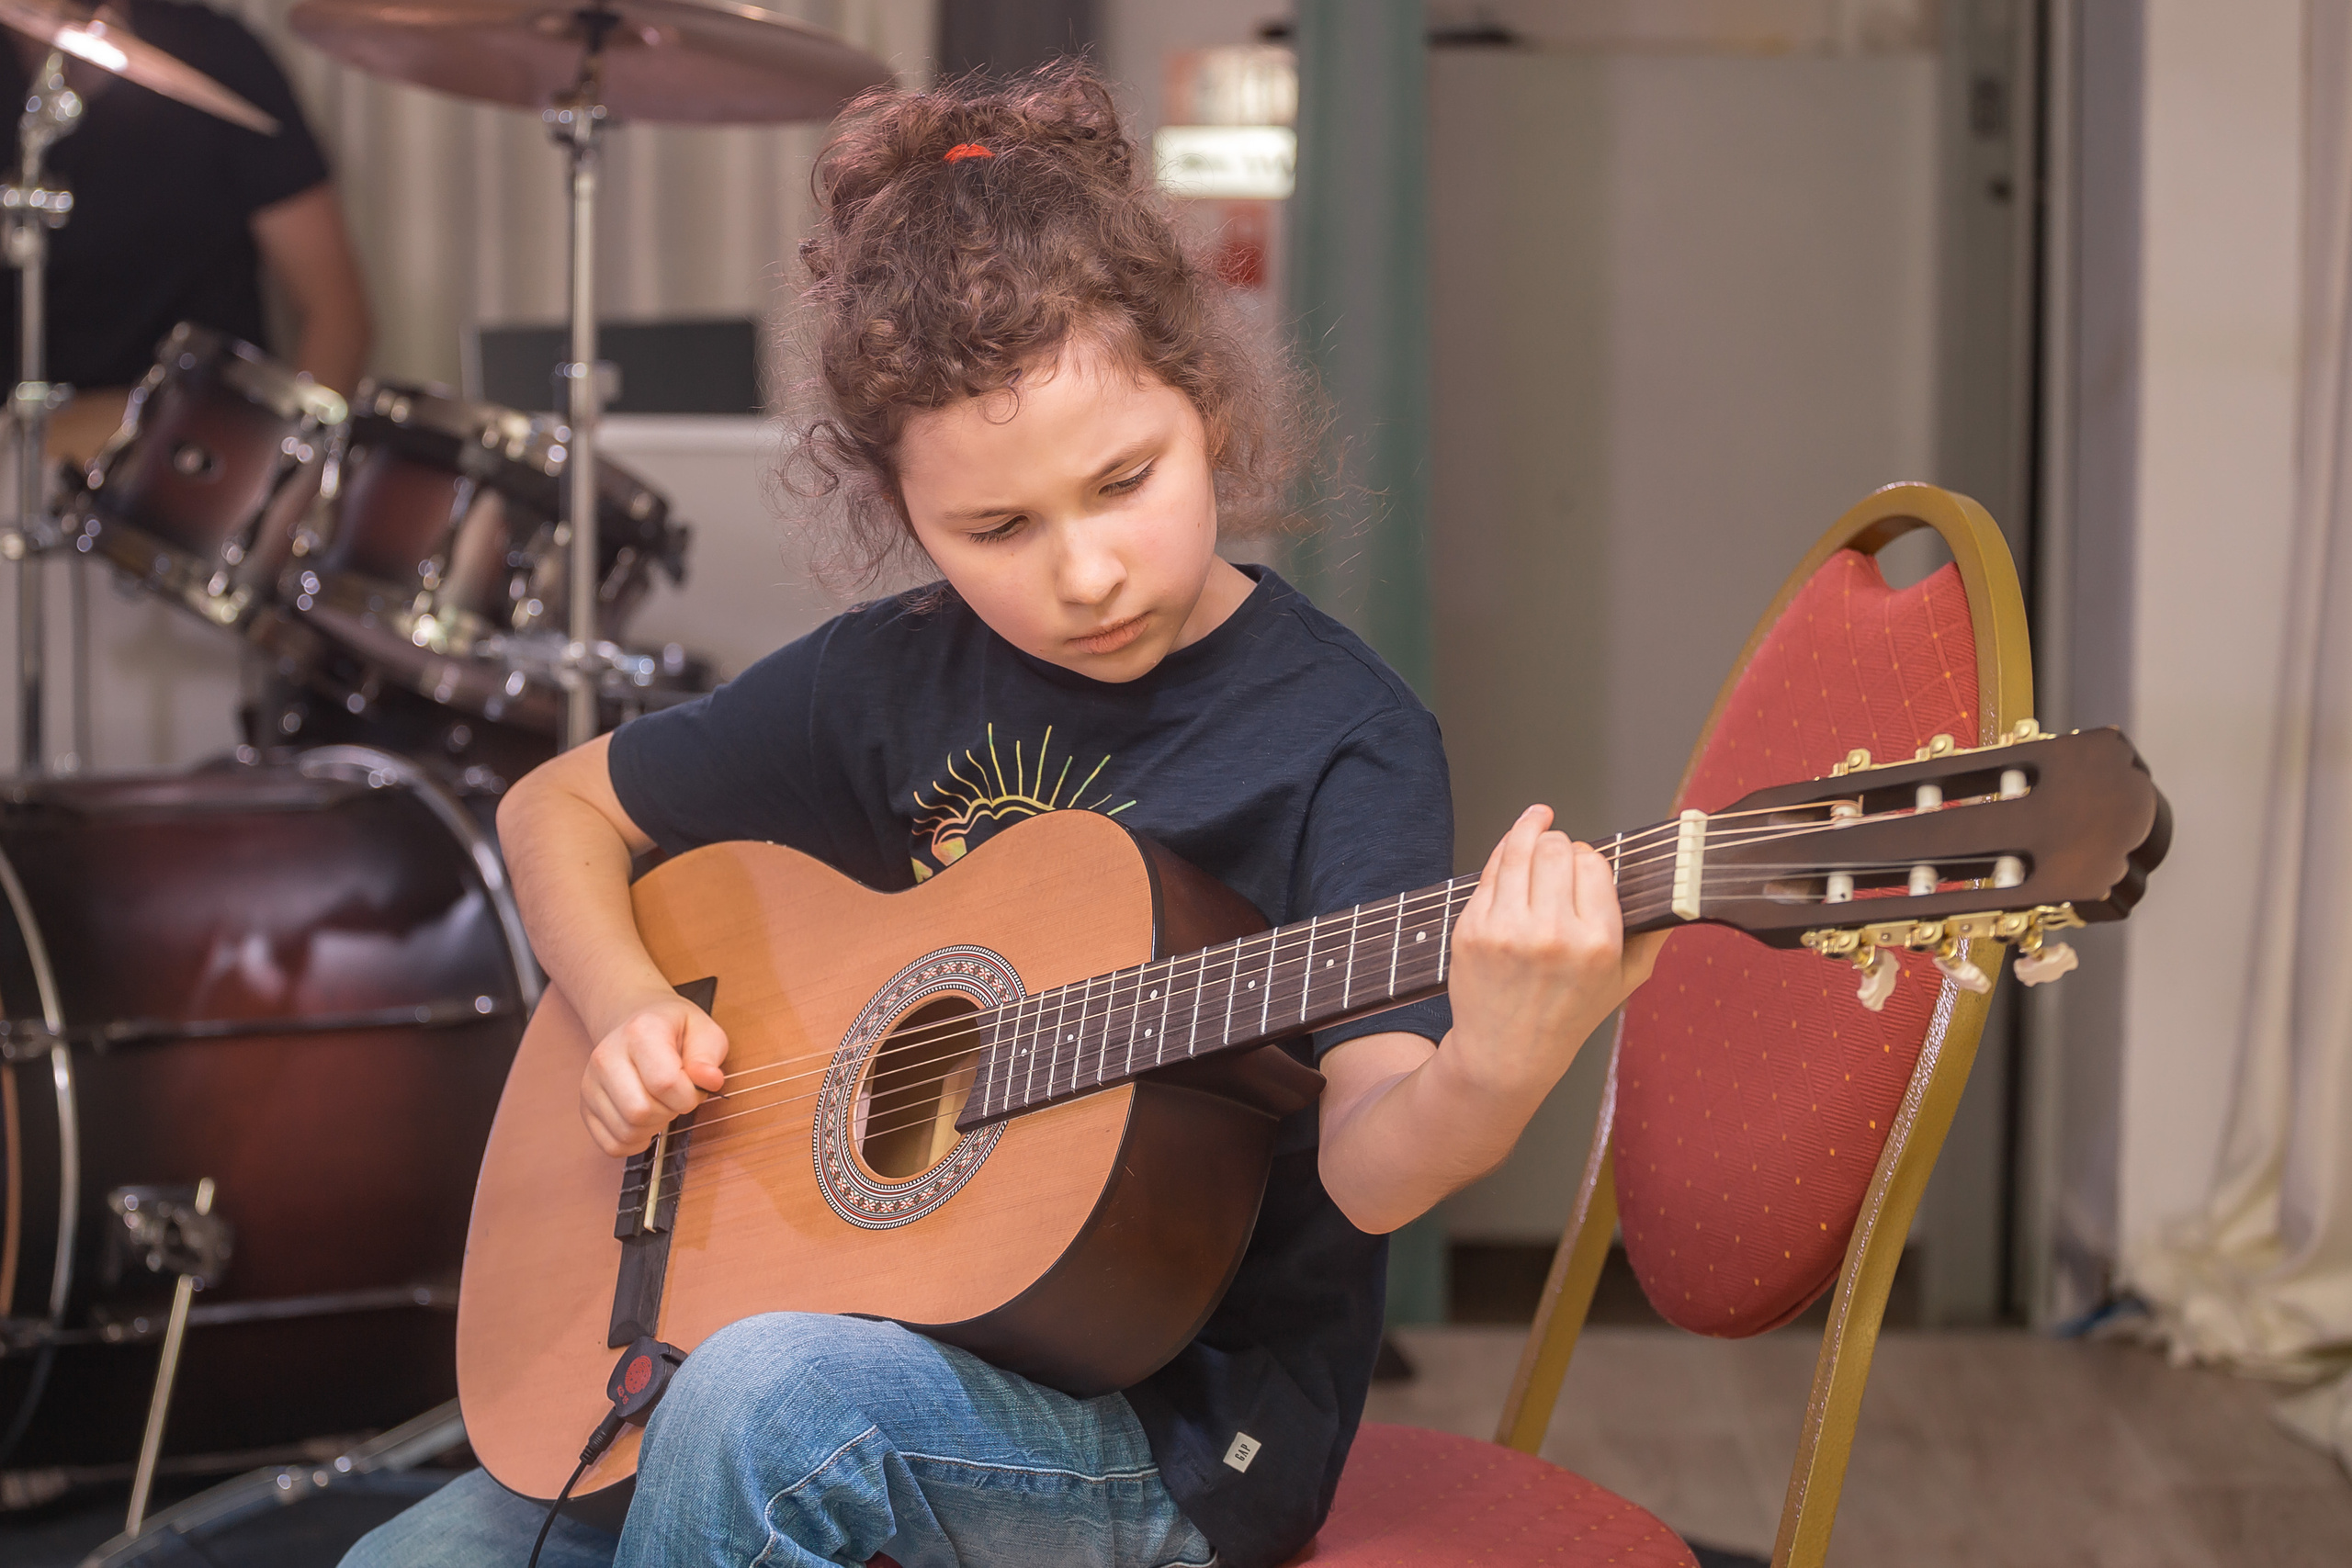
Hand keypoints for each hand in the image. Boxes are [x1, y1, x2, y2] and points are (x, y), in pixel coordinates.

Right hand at [579, 993, 729, 1156]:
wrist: (636, 1025)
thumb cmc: (673, 1031)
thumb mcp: (703, 1031)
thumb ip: (709, 1056)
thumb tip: (710, 1081)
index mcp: (639, 1032)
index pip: (665, 1083)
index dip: (689, 1095)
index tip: (693, 1085)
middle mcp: (606, 1056)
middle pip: (641, 1112)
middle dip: (670, 1112)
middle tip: (676, 1096)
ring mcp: (591, 1083)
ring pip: (626, 1131)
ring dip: (653, 1127)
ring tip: (661, 1104)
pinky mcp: (586, 1107)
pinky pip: (612, 1144)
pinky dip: (635, 1142)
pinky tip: (646, 1121)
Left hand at [1445, 805, 1665, 1097]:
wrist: (1507, 1053)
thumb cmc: (1568, 1015)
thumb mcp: (1625, 981)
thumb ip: (1652, 934)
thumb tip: (1680, 890)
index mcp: (1598, 944)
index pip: (1594, 864)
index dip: (1589, 857)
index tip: (1585, 864)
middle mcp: (1553, 934)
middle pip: (1555, 849)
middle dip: (1559, 843)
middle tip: (1558, 853)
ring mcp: (1507, 930)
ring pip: (1519, 850)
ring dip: (1529, 830)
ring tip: (1536, 819)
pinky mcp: (1473, 929)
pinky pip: (1489, 872)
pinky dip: (1502, 855)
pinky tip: (1511, 850)